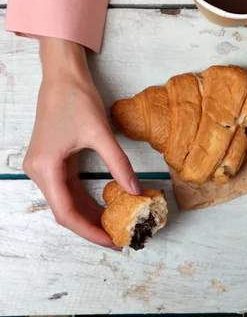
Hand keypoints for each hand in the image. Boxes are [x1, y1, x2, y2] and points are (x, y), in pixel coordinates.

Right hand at [23, 38, 142, 248]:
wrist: (62, 75)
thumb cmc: (76, 98)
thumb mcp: (100, 133)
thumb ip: (118, 164)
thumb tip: (137, 190)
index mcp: (45, 168)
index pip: (66, 213)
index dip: (89, 231)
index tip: (112, 241)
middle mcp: (39, 171)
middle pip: (65, 210)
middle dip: (91, 225)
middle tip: (119, 236)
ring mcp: (44, 167)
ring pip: (67, 200)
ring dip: (89, 213)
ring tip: (115, 224)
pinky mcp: (52, 160)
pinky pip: (68, 187)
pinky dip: (85, 198)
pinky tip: (104, 205)